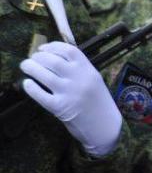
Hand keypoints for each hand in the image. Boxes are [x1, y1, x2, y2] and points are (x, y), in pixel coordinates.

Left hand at [20, 41, 122, 155]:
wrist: (105, 126)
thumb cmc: (98, 102)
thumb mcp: (94, 81)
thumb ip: (79, 70)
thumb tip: (54, 58)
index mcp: (89, 70)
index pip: (69, 50)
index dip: (53, 46)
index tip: (43, 48)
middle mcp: (79, 79)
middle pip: (52, 60)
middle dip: (38, 57)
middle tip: (32, 59)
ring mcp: (69, 93)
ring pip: (44, 74)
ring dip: (31, 68)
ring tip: (26, 66)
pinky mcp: (59, 107)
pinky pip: (40, 94)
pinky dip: (31, 87)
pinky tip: (27, 84)